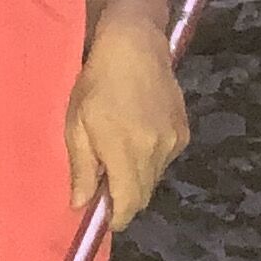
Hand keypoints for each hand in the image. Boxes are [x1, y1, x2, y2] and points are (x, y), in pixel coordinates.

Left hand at [65, 19, 190, 231]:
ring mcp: (173, 141)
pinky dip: (150, 157)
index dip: (115, 217)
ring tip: (119, 148)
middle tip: (104, 181)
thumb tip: (81, 205)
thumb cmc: (95, 82)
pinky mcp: (183, 130)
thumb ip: (82, 168)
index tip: (103, 217)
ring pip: (154, 177)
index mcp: (126, 152)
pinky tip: (137, 133)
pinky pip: (165, 158)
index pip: (128, 205)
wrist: (134, 43)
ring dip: (137, 176)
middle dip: (124, 197)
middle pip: (143, 195)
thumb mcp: (76, 124)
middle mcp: (156, 151)